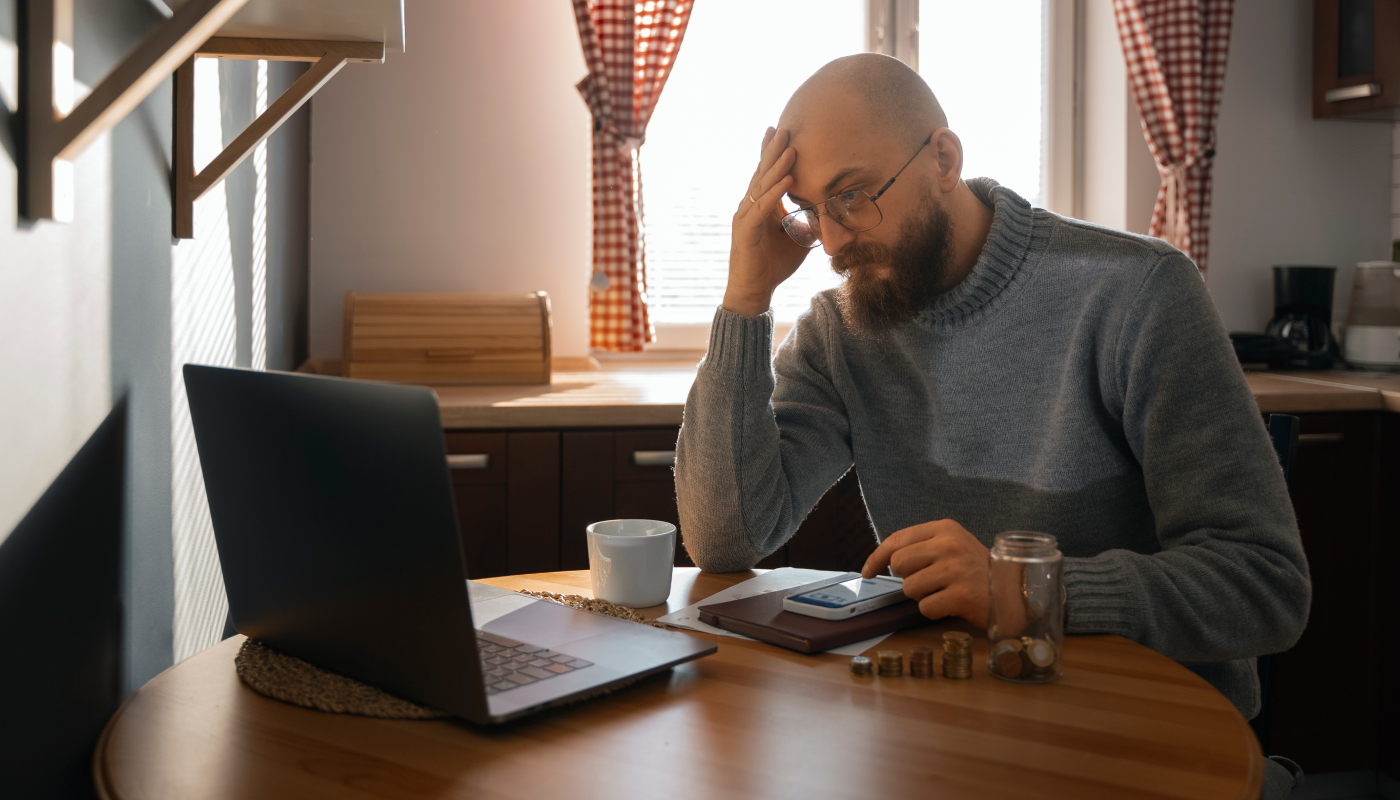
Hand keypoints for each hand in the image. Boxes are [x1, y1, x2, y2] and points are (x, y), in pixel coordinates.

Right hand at [722, 127, 810, 316]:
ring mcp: (746, 218)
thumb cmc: (774, 265)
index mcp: (761, 206)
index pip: (766, 175)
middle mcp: (750, 207)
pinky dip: (775, 193)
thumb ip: (810, 222)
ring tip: (789, 147)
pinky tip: (788, 180)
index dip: (772, 154)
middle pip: (762, 173)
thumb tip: (832, 212)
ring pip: (762, 186)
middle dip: (773, 150)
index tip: (781, 131)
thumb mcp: (799, 239)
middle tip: (784, 128)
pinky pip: (763, 208)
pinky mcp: (745, 231)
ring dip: (777, 167)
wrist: (754, 291)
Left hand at [861, 519, 991, 627]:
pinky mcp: (960, 595)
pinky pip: (925, 607)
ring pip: (909, 588)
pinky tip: (952, 604)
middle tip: (930, 581)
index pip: (897, 539)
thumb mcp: (954, 545)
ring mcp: (955, 570)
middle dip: (908, 578)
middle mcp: (949, 545)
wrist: (1014, 592)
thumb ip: (923, 547)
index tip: (868, 571)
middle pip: (899, 564)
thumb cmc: (978, 570)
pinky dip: (934, 611)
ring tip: (945, 592)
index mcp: (945, 528)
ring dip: (922, 596)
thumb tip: (884, 560)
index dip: (877, 557)